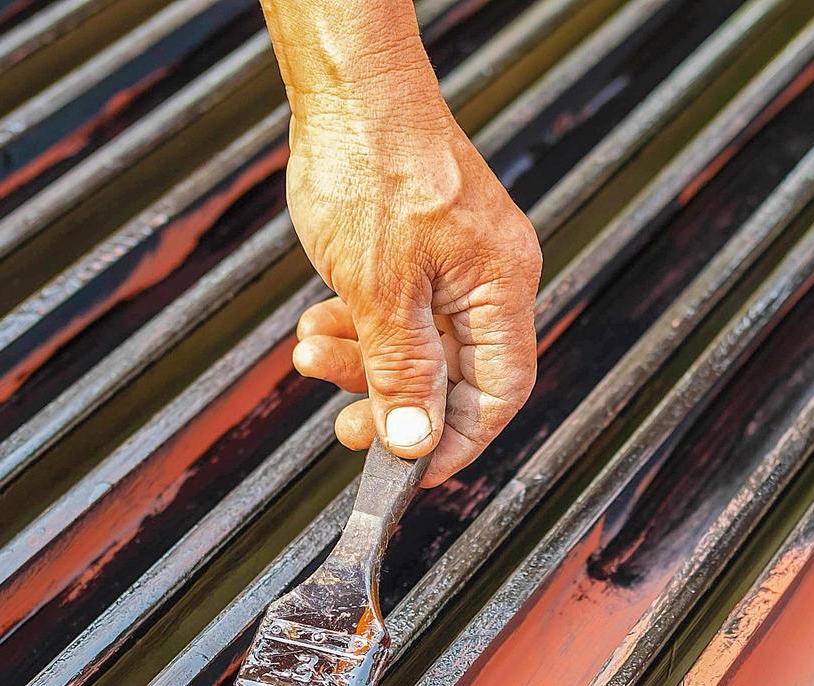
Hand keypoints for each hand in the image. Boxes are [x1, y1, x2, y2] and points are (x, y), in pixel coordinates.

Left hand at [283, 91, 539, 487]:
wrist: (350, 90)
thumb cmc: (373, 166)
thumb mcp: (379, 291)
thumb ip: (402, 372)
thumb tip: (416, 440)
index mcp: (500, 288)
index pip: (499, 394)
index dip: (455, 440)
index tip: (406, 467)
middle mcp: (491, 275)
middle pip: (455, 373)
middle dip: (392, 399)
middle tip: (344, 424)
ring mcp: (458, 258)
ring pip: (419, 341)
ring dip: (362, 359)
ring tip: (312, 350)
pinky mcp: (424, 242)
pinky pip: (401, 306)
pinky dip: (361, 323)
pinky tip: (321, 319)